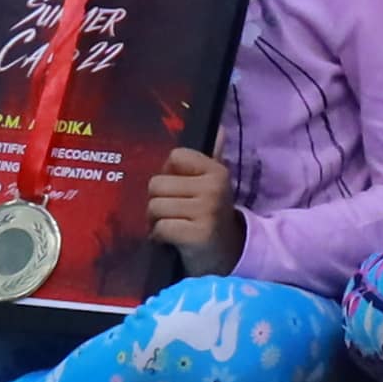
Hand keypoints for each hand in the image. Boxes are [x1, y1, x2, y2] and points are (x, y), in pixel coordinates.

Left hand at [143, 144, 237, 273]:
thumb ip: (212, 157)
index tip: (181, 190)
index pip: (175, 157)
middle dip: (159, 202)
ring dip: (157, 221)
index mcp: (217, 171)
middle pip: (157, 184)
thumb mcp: (213, 185)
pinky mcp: (197, 235)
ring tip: (173, 226)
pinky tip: (172, 240)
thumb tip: (219, 127)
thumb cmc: (211, 215)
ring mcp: (206, 211)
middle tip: (175, 213)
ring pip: (154, 207)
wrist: (227, 254)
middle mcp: (214, 187)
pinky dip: (160, 237)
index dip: (170, 175)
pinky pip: (160, 228)